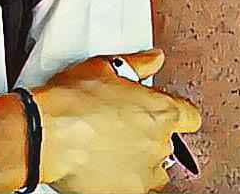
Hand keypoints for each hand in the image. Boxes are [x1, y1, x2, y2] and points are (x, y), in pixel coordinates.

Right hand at [33, 49, 201, 193]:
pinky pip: (136, 186)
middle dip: (149, 132)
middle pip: (169, 142)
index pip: (190, 116)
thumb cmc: (72, 100)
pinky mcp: (129, 193)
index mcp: (160, 111)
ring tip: (111, 145)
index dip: (177, 112)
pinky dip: (124, 176)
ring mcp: (146, 173)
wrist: (49, 134)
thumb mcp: (103, 67)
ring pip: (154, 168)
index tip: (161, 110)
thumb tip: (153, 59)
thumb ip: (137, 64)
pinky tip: (103, 162)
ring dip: (140, 158)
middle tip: (121, 123)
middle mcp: (159, 144)